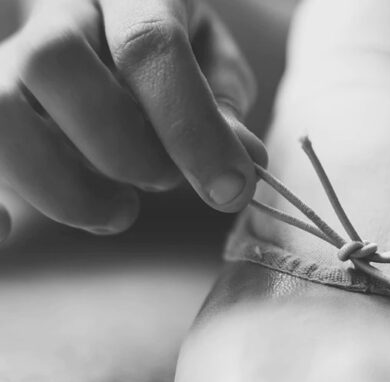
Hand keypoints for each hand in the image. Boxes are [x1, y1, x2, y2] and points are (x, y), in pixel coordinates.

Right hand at [0, 0, 266, 237]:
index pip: (148, 45)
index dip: (191, 126)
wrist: (119, 25)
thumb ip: (225, 106)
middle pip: (52, 61)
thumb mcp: (216, 65)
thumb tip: (246, 160)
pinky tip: (12, 231)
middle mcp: (57, 12)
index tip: (230, 190)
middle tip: (162, 181)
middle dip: (120, 146)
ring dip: (59, 182)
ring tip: (117, 212)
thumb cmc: (179, 53)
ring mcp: (9, 57)